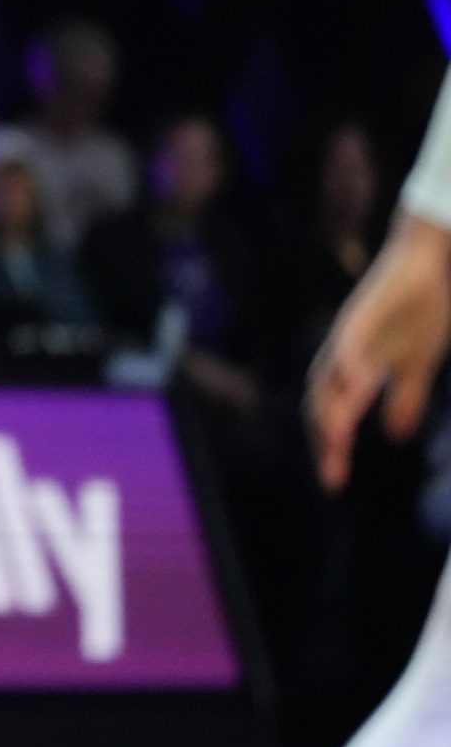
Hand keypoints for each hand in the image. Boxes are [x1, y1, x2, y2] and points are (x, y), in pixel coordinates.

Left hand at [307, 215, 450, 489]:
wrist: (426, 263)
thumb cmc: (419, 311)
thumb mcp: (417, 364)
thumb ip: (404, 397)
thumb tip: (394, 434)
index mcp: (356, 371)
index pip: (334, 416)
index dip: (331, 449)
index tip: (334, 483)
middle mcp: (343, 356)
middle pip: (321, 403)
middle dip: (324, 441)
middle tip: (331, 475)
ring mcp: (349, 336)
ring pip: (330, 379)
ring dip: (330, 411)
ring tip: (333, 442)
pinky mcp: (362, 314)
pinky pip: (350, 343)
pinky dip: (349, 365)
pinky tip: (353, 385)